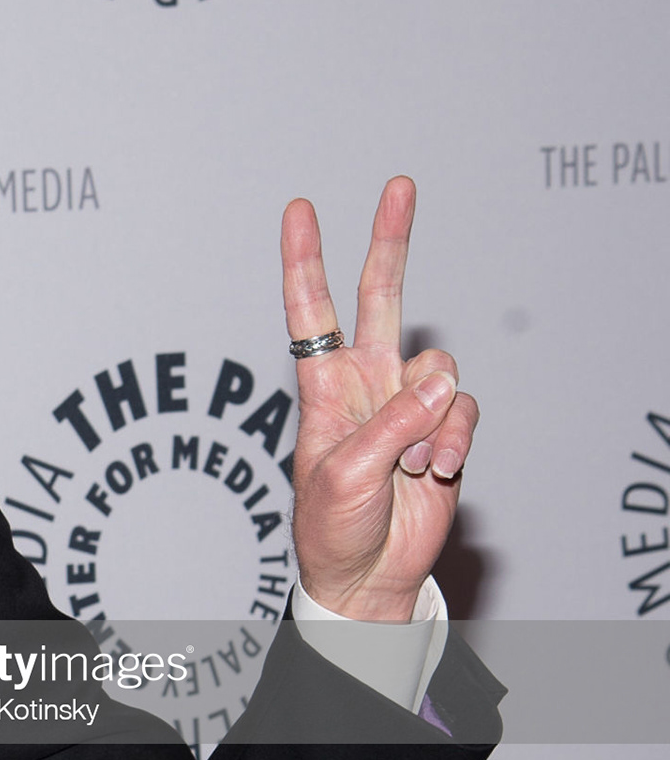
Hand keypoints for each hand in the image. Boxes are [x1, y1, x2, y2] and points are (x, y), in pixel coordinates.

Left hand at [281, 176, 479, 621]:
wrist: (366, 574)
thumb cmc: (332, 526)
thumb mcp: (346, 473)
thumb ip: (391, 424)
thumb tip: (438, 383)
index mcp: (323, 385)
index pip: (310, 310)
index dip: (305, 260)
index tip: (298, 210)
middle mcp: (366, 382)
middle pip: (381, 298)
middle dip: (389, 242)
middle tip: (398, 185)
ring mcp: (407, 403)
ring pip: (439, 368)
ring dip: (430, 420)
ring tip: (409, 465)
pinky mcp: (442, 429)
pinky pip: (462, 411)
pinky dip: (452, 441)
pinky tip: (432, 473)